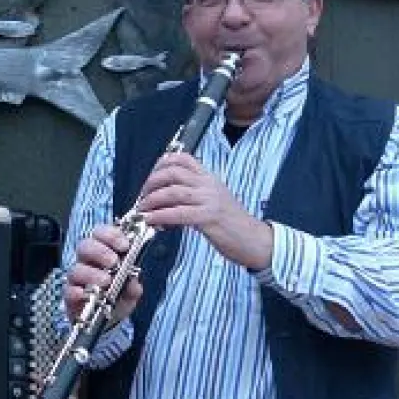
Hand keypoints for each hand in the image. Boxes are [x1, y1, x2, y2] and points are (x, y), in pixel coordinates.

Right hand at [64, 223, 142, 325]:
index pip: (100, 234)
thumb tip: (133, 281)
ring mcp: (77, 279)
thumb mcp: (131, 292)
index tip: (125, 245)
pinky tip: (85, 294)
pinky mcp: (70, 296)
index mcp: (103, 252)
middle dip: (100, 252)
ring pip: (76, 268)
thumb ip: (133, 286)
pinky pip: (68, 290)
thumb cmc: (118, 298)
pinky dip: (76, 291)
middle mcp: (87, 262)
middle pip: (85, 246)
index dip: (111, 235)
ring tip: (106, 281)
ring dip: (91, 273)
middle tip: (114, 262)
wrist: (108, 321)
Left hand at [137, 152, 272, 270]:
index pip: (183, 158)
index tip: (150, 178)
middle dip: (151, 183)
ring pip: (173, 192)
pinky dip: (160, 216)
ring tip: (142, 210)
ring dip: (152, 200)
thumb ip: (192, 196)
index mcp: (209, 179)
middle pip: (173, 173)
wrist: (255, 240)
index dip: (161, 164)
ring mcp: (210, 200)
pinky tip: (151, 220)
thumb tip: (164, 200)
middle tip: (142, 197)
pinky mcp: (209, 217)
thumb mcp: (213, 201)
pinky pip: (179, 213)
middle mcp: (209, 185)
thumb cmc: (232, 225)